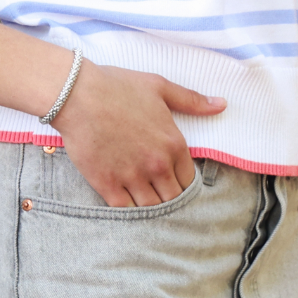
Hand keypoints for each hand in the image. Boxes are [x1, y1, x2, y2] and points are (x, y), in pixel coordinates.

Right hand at [52, 63, 217, 206]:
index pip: (189, 180)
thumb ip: (191, 100)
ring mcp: (132, 177)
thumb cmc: (116, 87)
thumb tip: (221, 104)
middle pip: (172, 198)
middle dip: (166, 197)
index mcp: (174, 145)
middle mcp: (157, 165)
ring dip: (149, 206)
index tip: (170, 180)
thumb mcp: (159, 87)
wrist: (76, 94)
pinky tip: (125, 203)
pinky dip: (128, 210)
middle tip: (156, 192)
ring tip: (142, 199)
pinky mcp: (107, 184)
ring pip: (152, 207)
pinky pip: (125, 209)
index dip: (180, 182)